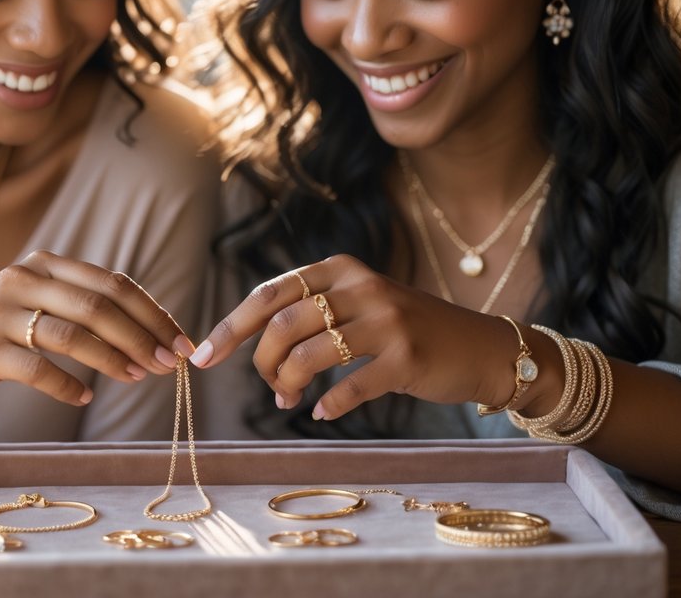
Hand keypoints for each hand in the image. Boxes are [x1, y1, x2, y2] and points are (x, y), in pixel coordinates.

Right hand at [0, 249, 193, 406]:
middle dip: (144, 335)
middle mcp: (23, 279)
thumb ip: (77, 303)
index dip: (153, 311)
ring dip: (115, 359)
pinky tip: (86, 396)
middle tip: (171, 363)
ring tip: (140, 378)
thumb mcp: (32, 300)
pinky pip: (38, 369)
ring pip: (74, 334)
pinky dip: (69, 385)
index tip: (181, 339)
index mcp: (44, 263)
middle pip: (99, 305)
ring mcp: (0, 313)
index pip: (112, 283)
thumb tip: (147, 329)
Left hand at [189, 254, 520, 419]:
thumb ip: (310, 313)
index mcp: (340, 269)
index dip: (231, 327)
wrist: (478, 347)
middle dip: (261, 363)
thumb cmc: (406, 329)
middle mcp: (361, 286)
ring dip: (289, 385)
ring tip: (292, 400)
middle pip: (282, 326)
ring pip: (308, 355)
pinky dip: (327, 404)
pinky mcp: (406, 357)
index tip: (202, 358)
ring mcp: (386, 320)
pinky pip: (348, 386)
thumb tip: (248, 344)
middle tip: (271, 388)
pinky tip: (323, 411)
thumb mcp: (358, 303)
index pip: (269, 294)